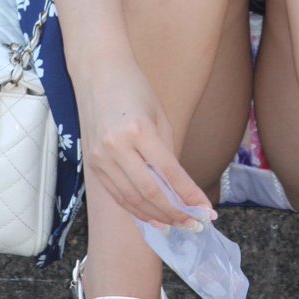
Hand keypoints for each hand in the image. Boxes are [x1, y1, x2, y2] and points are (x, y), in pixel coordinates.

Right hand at [77, 59, 214, 228]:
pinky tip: (150, 217)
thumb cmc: (134, 89)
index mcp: (139, 130)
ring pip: (131, 199)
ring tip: (175, 225)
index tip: (206, 209)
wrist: (98, 73)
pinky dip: (134, 209)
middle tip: (193, 224)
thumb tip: (178, 188)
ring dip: (155, 216)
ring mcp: (101, 157)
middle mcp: (117, 146)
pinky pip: (116, 194)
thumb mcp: (159, 116)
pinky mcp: (92, 163)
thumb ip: (167, 152)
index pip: (169, 172)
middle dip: (174, 212)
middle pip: (149, 192)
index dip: (189, 195)